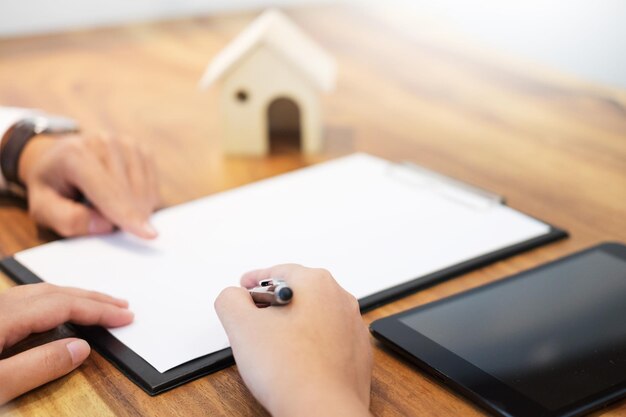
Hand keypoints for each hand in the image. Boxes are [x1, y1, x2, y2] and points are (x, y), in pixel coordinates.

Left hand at [0, 283, 133, 404]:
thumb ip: (39, 366)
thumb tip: (80, 349)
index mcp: (3, 318)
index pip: (62, 305)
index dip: (98, 310)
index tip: (125, 316)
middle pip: (53, 293)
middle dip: (91, 299)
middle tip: (121, 306)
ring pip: (38, 294)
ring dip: (71, 298)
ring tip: (95, 305)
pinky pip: (25, 302)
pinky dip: (50, 303)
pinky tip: (53, 314)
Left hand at [18, 133, 158, 238]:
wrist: (57, 158)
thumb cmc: (51, 186)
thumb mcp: (42, 207)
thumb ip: (67, 219)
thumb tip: (105, 225)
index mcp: (74, 154)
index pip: (107, 191)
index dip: (127, 215)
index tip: (149, 235)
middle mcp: (104, 143)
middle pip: (129, 193)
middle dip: (127, 218)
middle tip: (105, 222)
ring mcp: (126, 144)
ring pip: (145, 191)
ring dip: (136, 210)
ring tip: (110, 209)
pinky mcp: (141, 151)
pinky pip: (154, 186)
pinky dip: (144, 201)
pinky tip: (125, 200)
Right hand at [215, 265, 371, 416]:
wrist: (323, 411)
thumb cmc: (291, 370)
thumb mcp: (242, 326)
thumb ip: (231, 300)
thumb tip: (233, 296)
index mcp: (317, 283)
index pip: (279, 271)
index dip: (255, 281)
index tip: (243, 290)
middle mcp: (340, 299)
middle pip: (299, 292)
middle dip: (274, 303)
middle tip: (253, 319)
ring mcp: (352, 327)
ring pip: (315, 316)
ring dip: (293, 324)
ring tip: (272, 346)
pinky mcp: (357, 354)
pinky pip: (328, 340)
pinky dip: (310, 344)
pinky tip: (295, 362)